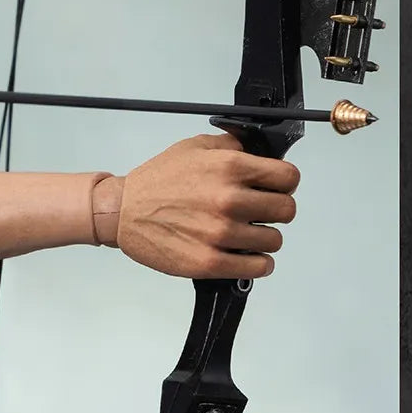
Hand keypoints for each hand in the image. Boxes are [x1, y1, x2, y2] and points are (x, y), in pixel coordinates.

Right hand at [113, 133, 298, 278]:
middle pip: (287, 210)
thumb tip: (262, 152)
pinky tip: (244, 253)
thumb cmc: (157, 180)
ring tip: (245, 232)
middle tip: (259, 211)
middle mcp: (228, 199)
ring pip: (275, 240)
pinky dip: (257, 262)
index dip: (284, 182)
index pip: (289, 177)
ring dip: (264, 237)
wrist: (122, 211)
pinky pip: (259, 267)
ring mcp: (221, 233)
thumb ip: (232, 146)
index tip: (274, 187)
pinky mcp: (211, 261)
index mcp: (229, 167)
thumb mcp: (194, 147)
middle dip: (276, 209)